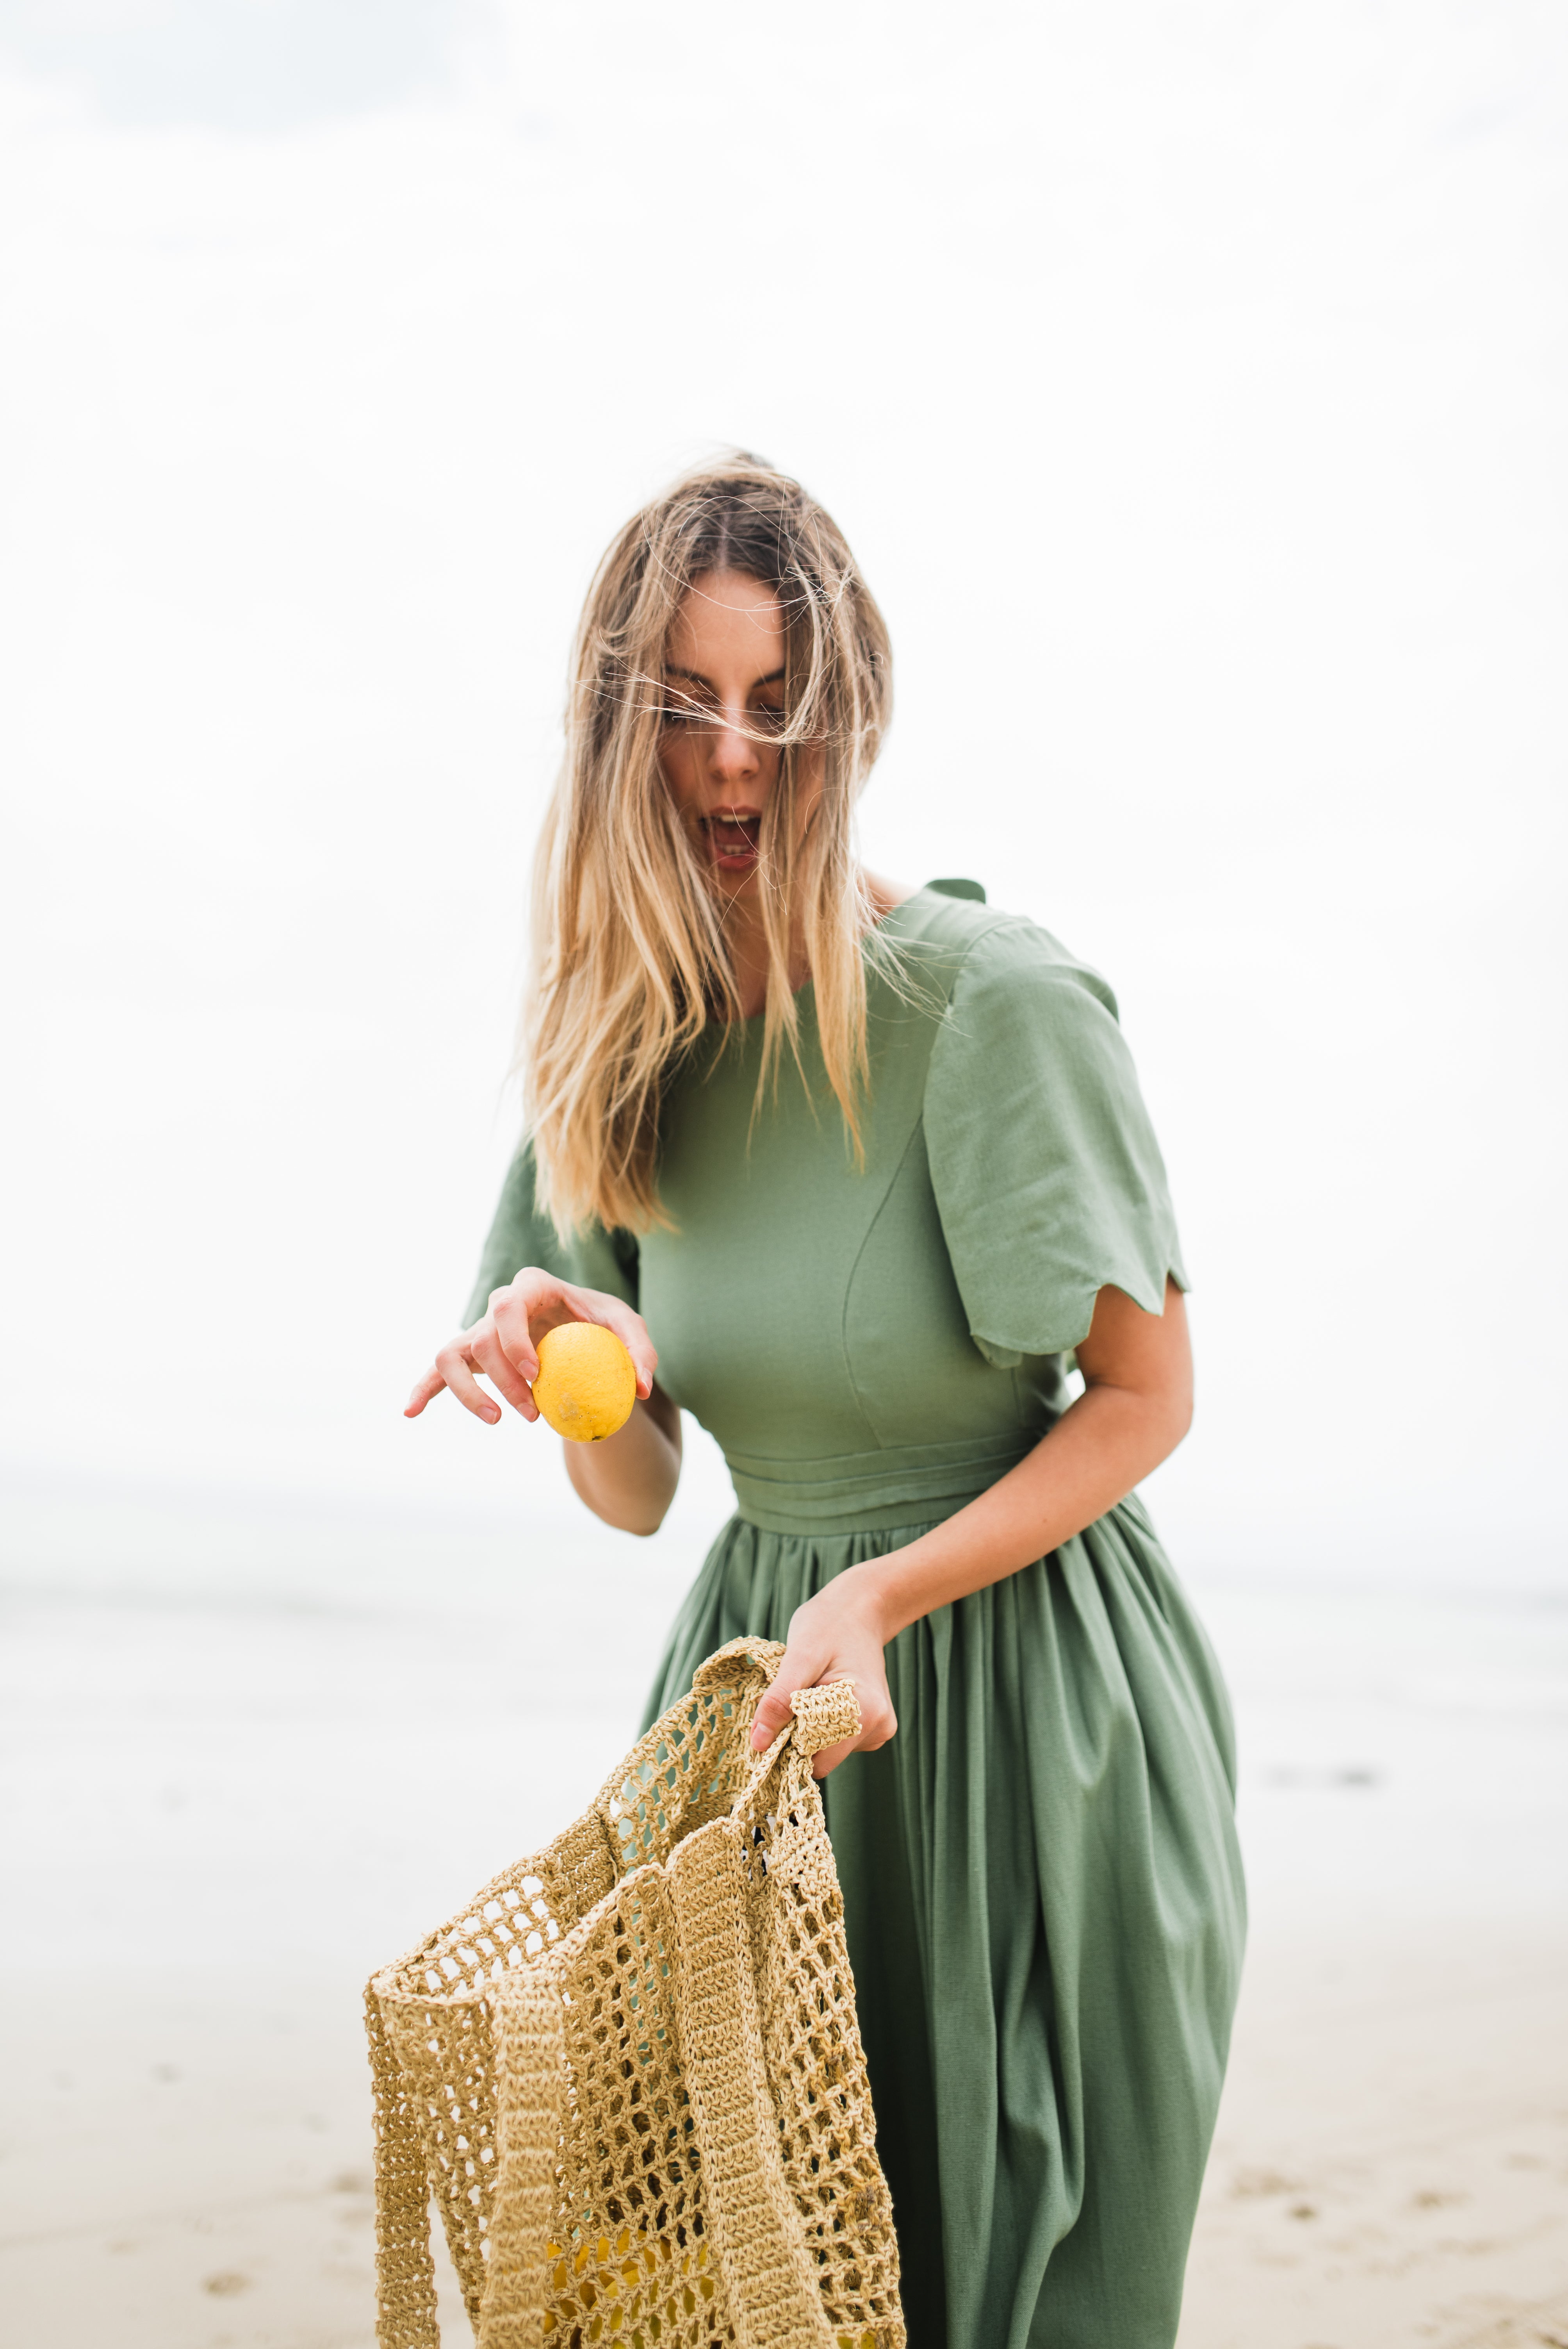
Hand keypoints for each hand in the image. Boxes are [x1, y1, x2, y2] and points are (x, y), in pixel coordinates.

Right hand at [404, 1269, 657, 1425]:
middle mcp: (499, 1305)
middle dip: (503, 1379)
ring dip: (468, 1391)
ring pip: (451, 1355)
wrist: (584, 1337)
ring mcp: (480, 1330)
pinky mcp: (470, 1356)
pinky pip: (438, 1371)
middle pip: (483, 1337)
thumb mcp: (628, 1329)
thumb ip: (640, 1351)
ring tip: (497, 1420)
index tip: (536, 1374)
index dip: (514, 1340)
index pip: (509, 1306)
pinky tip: (411, 1412)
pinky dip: (423, 1390)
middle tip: (534, 1414)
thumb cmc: (603, 1325)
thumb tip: (642, 1389)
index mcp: (532, 1286)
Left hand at [748, 1566, 897, 1779]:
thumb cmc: (828, 1625)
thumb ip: (779, 1700)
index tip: (775, 1715)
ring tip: (811, 1687)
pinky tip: (822, 1692)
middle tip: (794, 1692)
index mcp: (866, 1711)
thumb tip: (758, 1744)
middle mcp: (879, 1725)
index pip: (817, 1758)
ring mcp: (879, 1727)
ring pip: (827, 1750)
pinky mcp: (874, 1726)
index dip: (788, 1743)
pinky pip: (836, 1740)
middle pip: (823, 1757)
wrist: (860, 1609)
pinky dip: (820, 1722)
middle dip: (798, 1734)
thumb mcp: (799, 1657)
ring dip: (808, 1727)